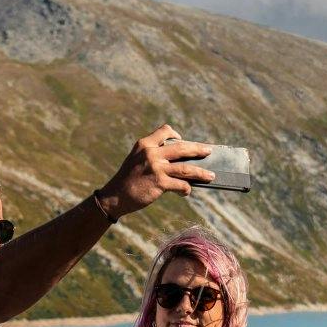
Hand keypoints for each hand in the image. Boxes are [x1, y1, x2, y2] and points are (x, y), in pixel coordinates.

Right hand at [95, 125, 214, 217]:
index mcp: (144, 144)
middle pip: (181, 148)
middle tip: (208, 151)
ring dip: (200, 172)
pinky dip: (186, 189)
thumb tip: (178, 160)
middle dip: (197, 149)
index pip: (165, 131)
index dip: (176, 135)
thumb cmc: (128, 179)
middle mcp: (151, 152)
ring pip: (186, 168)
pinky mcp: (159, 183)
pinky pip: (180, 184)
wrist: (115, 196)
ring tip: (211, 175)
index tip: (182, 140)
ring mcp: (156, 167)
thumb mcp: (137, 160)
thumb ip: (154, 155)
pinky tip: (187, 191)